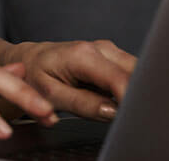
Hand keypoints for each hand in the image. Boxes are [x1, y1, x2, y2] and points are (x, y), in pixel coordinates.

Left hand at [10, 40, 136, 120]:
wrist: (29, 59)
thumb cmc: (35, 75)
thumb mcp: (51, 94)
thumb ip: (83, 104)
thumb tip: (113, 111)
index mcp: (83, 55)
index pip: (122, 81)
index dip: (130, 102)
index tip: (131, 120)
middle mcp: (100, 48)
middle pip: (138, 73)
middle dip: (138, 97)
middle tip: (129, 117)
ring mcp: (108, 51)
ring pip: (139, 73)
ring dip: (135, 93)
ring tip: (119, 108)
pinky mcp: (112, 57)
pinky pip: (131, 74)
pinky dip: (131, 89)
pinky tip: (117, 100)